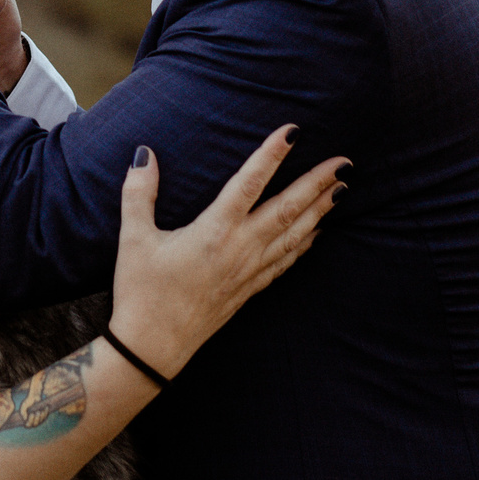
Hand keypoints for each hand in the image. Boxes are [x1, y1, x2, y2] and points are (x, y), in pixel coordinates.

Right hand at [106, 129, 346, 377]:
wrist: (152, 347)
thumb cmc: (141, 291)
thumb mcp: (134, 239)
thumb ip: (138, 193)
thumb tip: (144, 154)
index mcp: (214, 231)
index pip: (249, 183)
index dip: (271, 154)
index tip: (293, 131)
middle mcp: (240, 249)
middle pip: (287, 209)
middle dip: (317, 183)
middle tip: (344, 162)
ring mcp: (248, 271)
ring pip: (294, 235)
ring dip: (320, 210)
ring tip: (342, 189)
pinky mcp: (248, 290)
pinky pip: (286, 261)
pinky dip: (305, 243)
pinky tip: (317, 232)